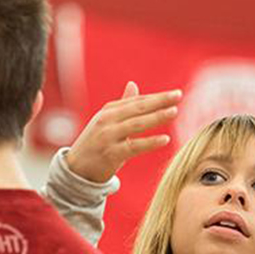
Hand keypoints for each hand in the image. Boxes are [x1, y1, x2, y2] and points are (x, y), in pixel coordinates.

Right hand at [62, 82, 181, 182]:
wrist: (76, 169)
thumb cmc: (96, 144)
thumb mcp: (107, 122)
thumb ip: (123, 105)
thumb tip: (133, 84)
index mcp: (109, 111)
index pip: (137, 101)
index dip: (157, 97)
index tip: (176, 93)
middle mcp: (107, 120)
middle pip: (138, 108)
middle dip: (159, 101)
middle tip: (178, 96)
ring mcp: (108, 136)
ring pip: (137, 124)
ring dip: (157, 117)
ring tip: (174, 112)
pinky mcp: (111, 153)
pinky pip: (134, 146)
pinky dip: (150, 142)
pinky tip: (165, 139)